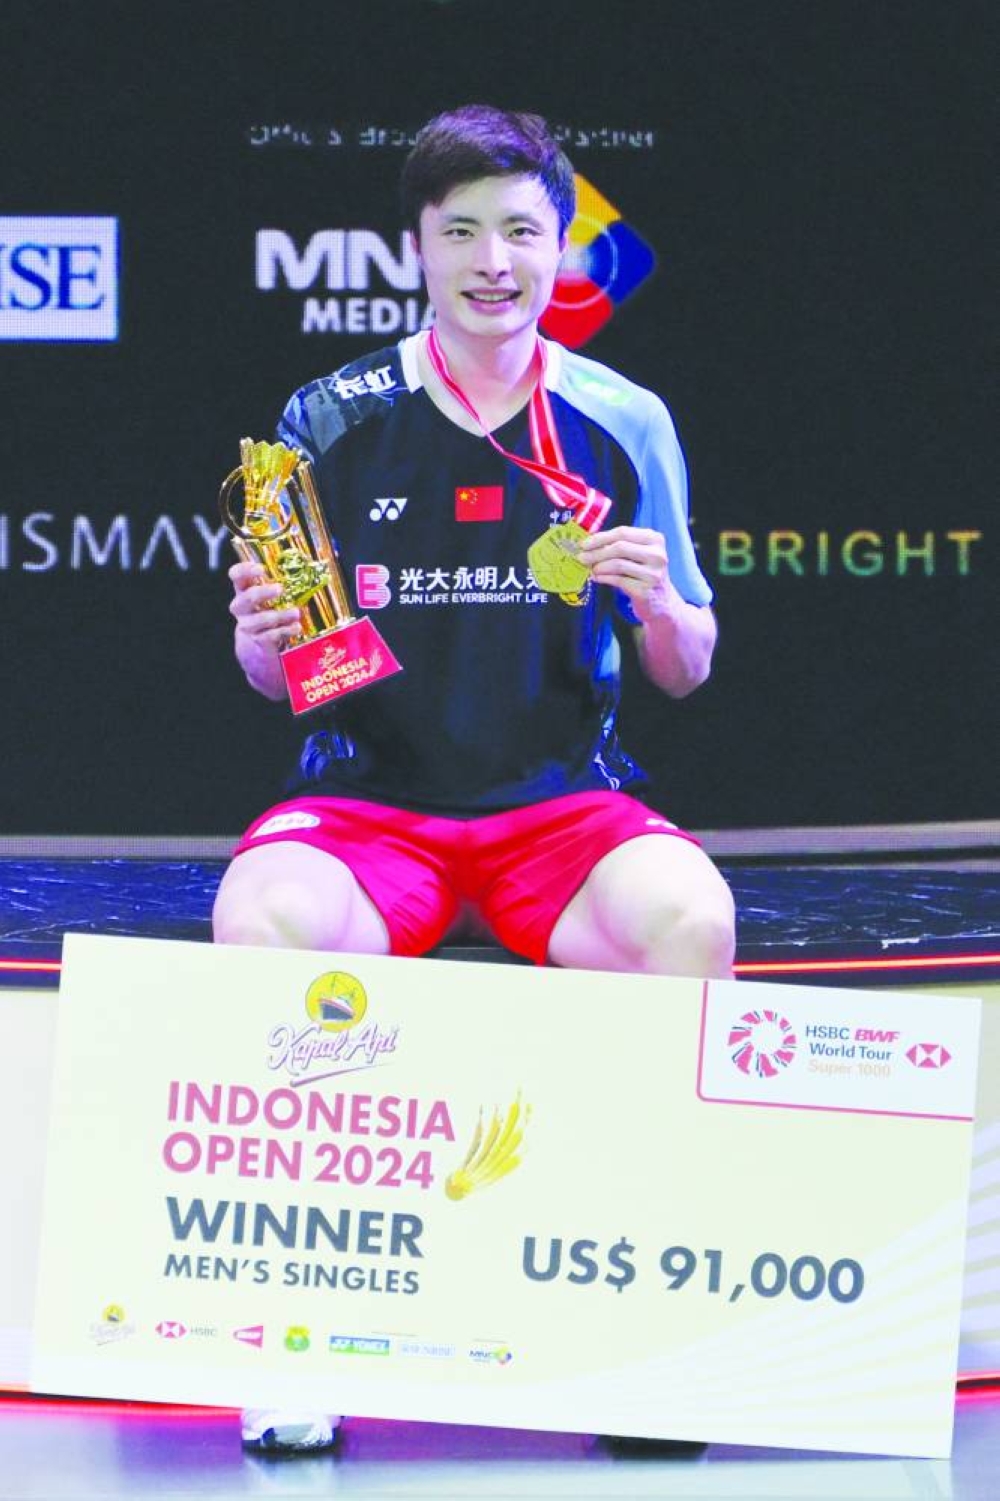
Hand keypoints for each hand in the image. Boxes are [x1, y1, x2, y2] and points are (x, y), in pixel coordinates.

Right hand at [228, 559, 299, 697]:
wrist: (259, 649)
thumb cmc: (268, 615)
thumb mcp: (269, 599)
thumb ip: (279, 586)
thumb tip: (309, 570)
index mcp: (244, 591)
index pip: (236, 576)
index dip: (244, 570)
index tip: (260, 568)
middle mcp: (242, 608)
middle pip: (246, 598)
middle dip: (262, 593)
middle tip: (280, 589)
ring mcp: (248, 626)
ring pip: (259, 619)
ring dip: (279, 615)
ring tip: (296, 613)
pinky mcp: (258, 641)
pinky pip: (270, 636)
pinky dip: (285, 631)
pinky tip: (296, 628)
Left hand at [578, 526, 677, 622]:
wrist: (661, 601)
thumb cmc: (644, 574)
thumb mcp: (638, 555)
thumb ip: (619, 545)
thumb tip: (589, 544)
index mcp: (654, 539)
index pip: (623, 532)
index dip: (600, 537)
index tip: (584, 543)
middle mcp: (657, 554)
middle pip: (620, 547)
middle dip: (596, 552)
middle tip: (581, 557)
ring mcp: (653, 573)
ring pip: (618, 564)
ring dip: (599, 566)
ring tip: (590, 569)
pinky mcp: (645, 590)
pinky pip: (618, 580)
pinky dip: (604, 578)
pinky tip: (597, 578)